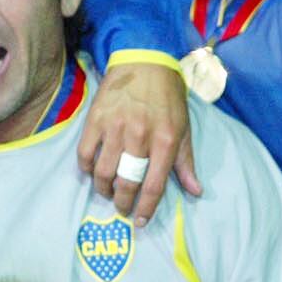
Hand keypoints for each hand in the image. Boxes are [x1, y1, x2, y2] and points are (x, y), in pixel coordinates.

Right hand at [78, 62, 201, 227]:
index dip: (146, 209)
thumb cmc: (167, 97)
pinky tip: (94, 172)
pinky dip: (88, 169)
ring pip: (103, 172)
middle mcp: (140, 136)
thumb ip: (186, 162)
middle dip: (123, 203)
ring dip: (104, 189)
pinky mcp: (95, 119)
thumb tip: (195, 191)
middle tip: (123, 208)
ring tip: (108, 192)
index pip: (153, 186)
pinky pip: (86, 154)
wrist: (144, 59)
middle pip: (126, 183)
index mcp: (165, 140)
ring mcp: (115, 127)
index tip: (140, 221)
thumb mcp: (183, 128)